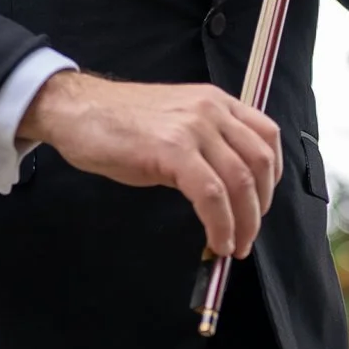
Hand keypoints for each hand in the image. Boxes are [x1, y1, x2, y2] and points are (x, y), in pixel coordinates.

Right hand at [19, 71, 283, 258]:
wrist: (76, 110)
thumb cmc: (118, 122)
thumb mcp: (174, 125)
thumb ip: (204, 147)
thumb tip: (222, 192)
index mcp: (216, 102)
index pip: (267, 136)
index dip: (273, 176)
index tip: (261, 204)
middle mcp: (211, 110)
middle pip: (260, 161)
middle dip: (261, 206)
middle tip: (248, 235)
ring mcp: (193, 128)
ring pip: (239, 180)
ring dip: (244, 222)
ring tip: (234, 246)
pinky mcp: (172, 150)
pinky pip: (211, 194)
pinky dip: (220, 223)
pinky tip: (216, 241)